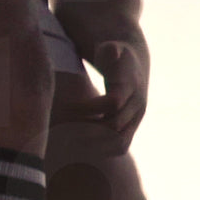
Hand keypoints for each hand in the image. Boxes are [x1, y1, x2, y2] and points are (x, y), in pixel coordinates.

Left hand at [53, 40, 148, 154]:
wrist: (133, 65)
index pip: (111, 103)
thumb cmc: (114, 55)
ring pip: (120, 142)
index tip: (66, 107)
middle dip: (86, 129)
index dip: (87, 108)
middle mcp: (137, 106)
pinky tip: (81, 143)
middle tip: (62, 129)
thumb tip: (112, 50)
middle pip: (113, 127)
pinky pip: (120, 147)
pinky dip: (101, 150)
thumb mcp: (112, 48)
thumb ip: (110, 50)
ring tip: (70, 140)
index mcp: (131, 87)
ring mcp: (136, 119)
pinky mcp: (132, 128)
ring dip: (94, 144)